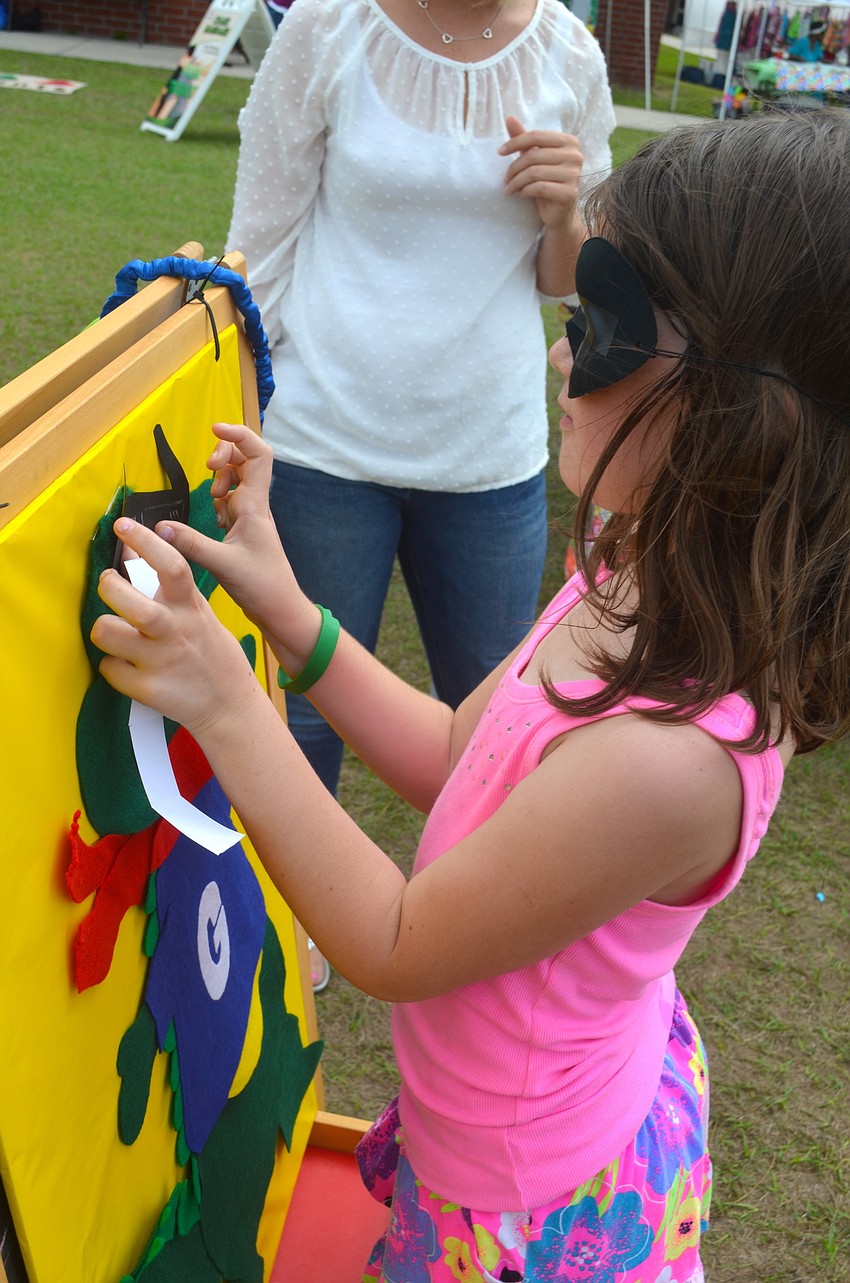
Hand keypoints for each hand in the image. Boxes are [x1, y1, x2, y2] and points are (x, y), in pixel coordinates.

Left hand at [93, 519, 259, 736]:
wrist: (229, 704)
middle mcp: (174, 630)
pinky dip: (112, 667)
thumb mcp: (199, 614)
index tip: (123, 526)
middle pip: (128, 599)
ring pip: (107, 633)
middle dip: (107, 586)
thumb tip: (131, 552)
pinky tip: (126, 667)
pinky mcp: (147, 689)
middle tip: (107, 585)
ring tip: (111, 631)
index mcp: (190, 607)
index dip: (145, 542)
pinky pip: (109, 669)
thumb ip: (170, 589)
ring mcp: (160, 660)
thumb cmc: (209, 653)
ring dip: (102, 629)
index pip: (171, 565)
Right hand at [154, 422, 312, 642]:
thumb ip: (189, 544)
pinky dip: (218, 501)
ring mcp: (249, 516)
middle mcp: (254, 505)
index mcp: (255, 505)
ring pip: (235, 480)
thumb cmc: (262, 586)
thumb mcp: (222, 564)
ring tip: (212, 499)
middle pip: (244, 459)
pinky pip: (229, 502)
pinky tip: (215, 521)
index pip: (258, 454)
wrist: (280, 609)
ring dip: (219, 479)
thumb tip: (156, 528)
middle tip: (207, 468)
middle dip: (223, 455)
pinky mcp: (242, 530)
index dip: (238, 435)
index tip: (214, 429)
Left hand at [499, 115, 583, 229]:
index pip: (536, 136)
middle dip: (514, 168)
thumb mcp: (534, 159)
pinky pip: (540, 187)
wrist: (559, 212)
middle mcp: (575, 156)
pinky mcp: (570, 193)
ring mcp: (574, 175)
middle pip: (533, 155)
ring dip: (516, 182)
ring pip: (534, 172)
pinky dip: (526, 191)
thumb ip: (524, 139)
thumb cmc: (546, 182)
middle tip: (505, 179)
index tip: (499, 152)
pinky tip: (522, 194)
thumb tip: (509, 118)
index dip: (515, 142)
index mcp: (569, 142)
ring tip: (509, 189)